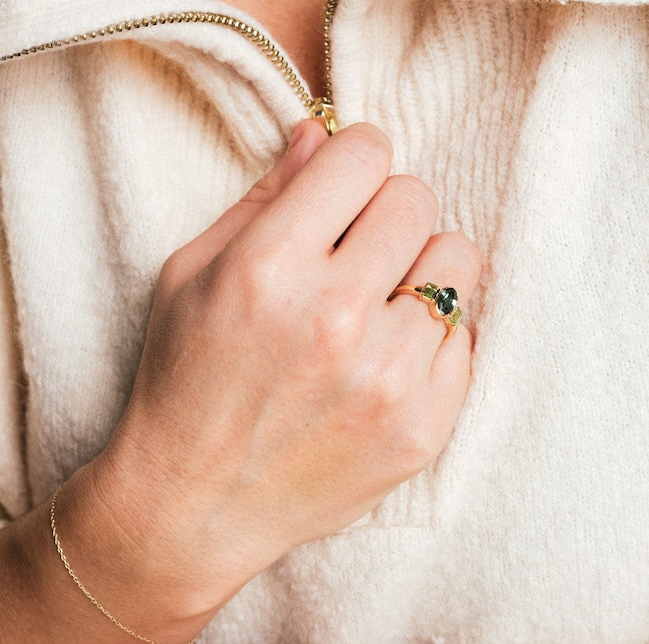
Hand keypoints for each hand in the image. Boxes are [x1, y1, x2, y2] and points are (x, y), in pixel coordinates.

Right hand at [89, 120, 481, 616]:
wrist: (197, 505)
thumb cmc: (183, 384)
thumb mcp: (191, 277)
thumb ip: (263, 198)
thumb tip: (321, 133)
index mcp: (271, 268)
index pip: (364, 154)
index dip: (355, 160)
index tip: (346, 185)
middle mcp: (336, 318)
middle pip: (417, 201)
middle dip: (386, 213)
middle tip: (356, 252)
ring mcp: (389, 379)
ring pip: (458, 261)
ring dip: (419, 270)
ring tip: (378, 304)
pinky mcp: (423, 428)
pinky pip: (466, 337)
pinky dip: (431, 336)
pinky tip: (387, 359)